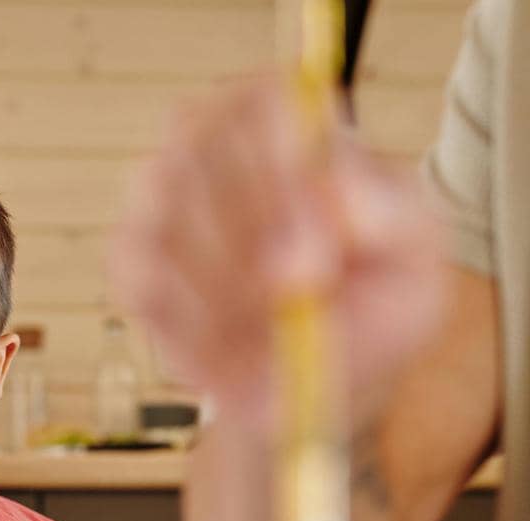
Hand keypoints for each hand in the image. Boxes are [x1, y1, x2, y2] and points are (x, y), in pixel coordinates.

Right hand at [109, 77, 445, 430]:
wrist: (315, 392)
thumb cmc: (369, 311)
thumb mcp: (417, 262)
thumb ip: (394, 211)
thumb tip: (332, 186)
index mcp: (293, 133)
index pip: (263, 98)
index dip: (278, 142)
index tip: (310, 197)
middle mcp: (216, 154)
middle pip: (198, 141)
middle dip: (257, 218)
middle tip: (307, 278)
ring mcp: (163, 209)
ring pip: (158, 200)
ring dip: (220, 270)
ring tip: (267, 313)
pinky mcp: (133, 269)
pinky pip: (135, 269)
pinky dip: (183, 311)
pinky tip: (222, 339)